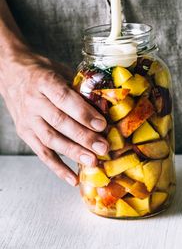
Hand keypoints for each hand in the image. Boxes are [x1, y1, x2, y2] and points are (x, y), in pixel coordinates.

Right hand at [0, 47, 108, 185]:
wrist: (10, 73)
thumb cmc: (41, 71)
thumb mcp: (60, 71)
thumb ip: (79, 87)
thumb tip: (104, 105)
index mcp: (45, 82)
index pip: (65, 99)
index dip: (83, 113)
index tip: (102, 125)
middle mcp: (34, 101)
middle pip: (59, 122)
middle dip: (83, 137)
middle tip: (103, 147)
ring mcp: (28, 119)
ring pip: (51, 139)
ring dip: (73, 152)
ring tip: (92, 162)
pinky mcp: (24, 133)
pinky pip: (41, 153)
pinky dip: (57, 167)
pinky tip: (72, 178)